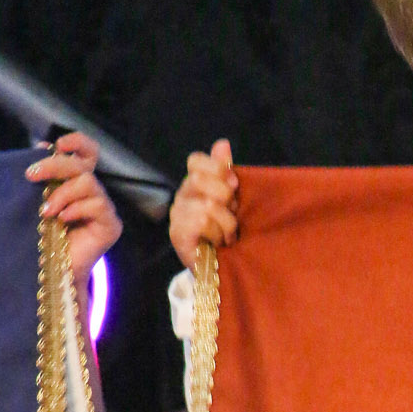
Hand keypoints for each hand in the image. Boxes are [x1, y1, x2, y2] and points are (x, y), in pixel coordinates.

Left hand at [27, 132, 121, 290]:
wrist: (54, 272)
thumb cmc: (44, 237)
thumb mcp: (39, 201)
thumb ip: (43, 178)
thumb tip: (40, 147)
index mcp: (78, 183)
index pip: (88, 153)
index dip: (78, 142)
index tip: (57, 144)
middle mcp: (94, 193)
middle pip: (83, 165)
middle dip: (55, 166)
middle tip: (31, 175)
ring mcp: (105, 209)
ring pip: (89, 183)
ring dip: (62, 193)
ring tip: (46, 211)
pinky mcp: (111, 226)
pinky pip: (97, 205)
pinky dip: (76, 209)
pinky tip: (62, 220)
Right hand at [169, 138, 237, 267]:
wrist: (220, 268)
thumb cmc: (225, 232)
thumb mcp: (231, 199)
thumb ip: (225, 171)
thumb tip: (222, 143)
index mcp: (194, 183)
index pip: (196, 160)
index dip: (219, 169)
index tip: (235, 186)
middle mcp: (182, 195)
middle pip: (202, 179)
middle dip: (226, 199)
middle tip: (232, 216)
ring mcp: (176, 214)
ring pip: (207, 204)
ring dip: (226, 223)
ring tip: (227, 235)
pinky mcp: (177, 233)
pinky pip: (201, 221)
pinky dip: (217, 233)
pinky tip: (217, 243)